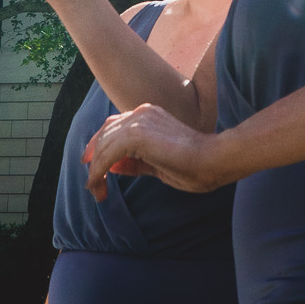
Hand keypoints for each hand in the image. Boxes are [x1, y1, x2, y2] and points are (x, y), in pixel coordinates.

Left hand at [84, 104, 229, 199]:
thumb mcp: (156, 165)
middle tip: (91, 184)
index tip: (91, 165)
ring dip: (95, 170)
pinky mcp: (137, 134)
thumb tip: (113, 167)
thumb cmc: (194, 165)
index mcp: (148, 115)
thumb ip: (135, 163)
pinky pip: (107, 154)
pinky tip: (99, 186)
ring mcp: (139, 120)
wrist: (213, 159)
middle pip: (104, 134)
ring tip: (96, 191)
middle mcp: (141, 113)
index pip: (113, 126)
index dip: (98, 145)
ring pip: (103, 145)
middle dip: (93, 159)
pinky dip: (99, 171)